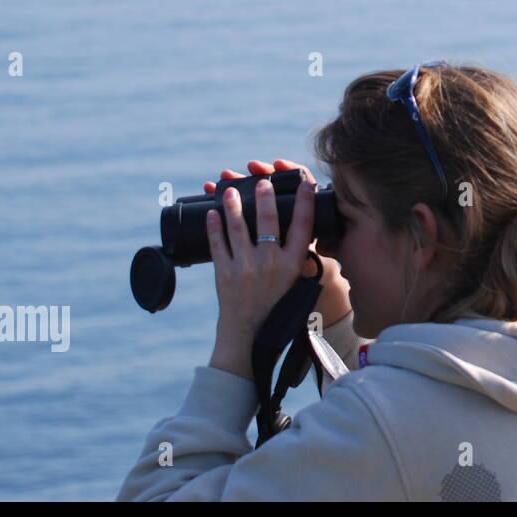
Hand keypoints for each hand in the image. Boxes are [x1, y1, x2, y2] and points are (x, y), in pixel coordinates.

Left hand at [204, 160, 350, 331]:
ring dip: (234, 205)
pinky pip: (217, 244)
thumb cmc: (278, 309)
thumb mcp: (297, 285)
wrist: (250, 335)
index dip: (305, 202)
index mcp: (293, 265)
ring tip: (230, 189)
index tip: (305, 183)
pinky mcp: (224, 273)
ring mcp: (245, 267)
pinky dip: (214, 226)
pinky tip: (211, 213)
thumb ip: (298, 260)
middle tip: (261, 181)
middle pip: (269, 220)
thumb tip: (301, 234)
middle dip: (264, 196)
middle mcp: (271, 263)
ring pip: (238, 227)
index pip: (303, 226)